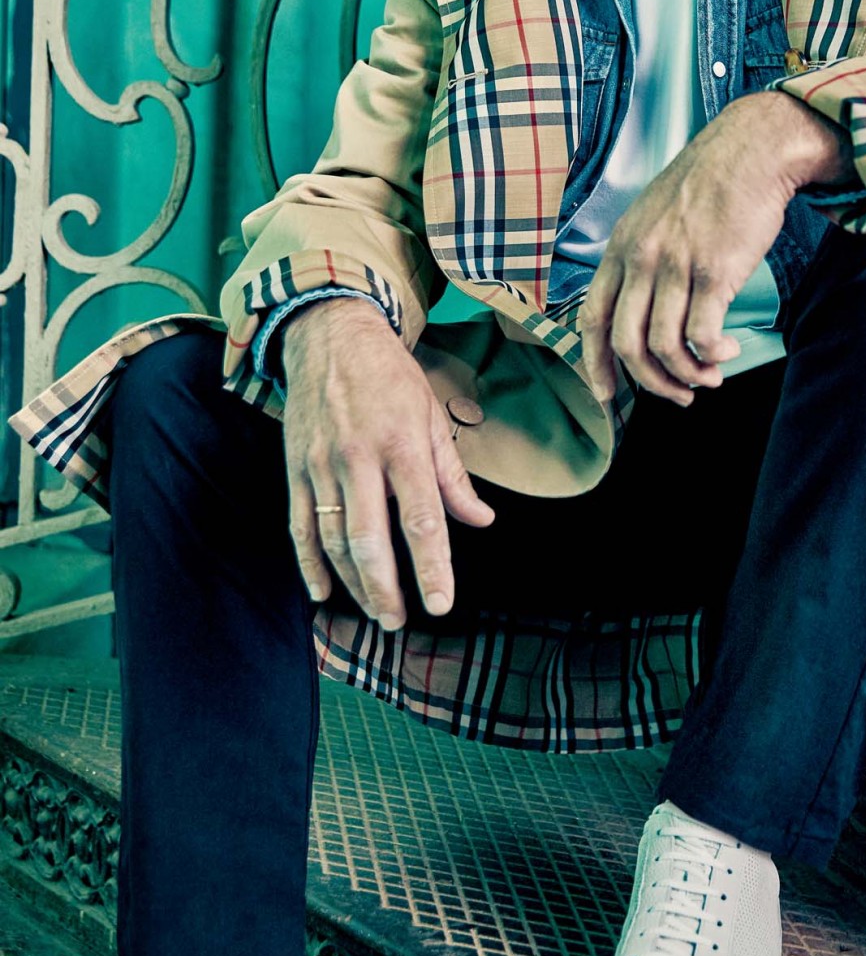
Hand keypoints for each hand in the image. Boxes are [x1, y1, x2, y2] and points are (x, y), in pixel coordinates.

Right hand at [280, 299, 492, 628]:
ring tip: (376, 612)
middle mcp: (359, 457)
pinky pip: (299, 525)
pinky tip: (324, 591)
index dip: (432, 566)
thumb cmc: (389, 376)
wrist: (329, 334)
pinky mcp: (294, 467)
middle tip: (400, 621)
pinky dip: (309, 563)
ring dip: (353, 583)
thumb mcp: (431, 414)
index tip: (440, 603)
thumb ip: (452, 475)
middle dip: (385, 588)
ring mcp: (321, 465)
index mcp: (402, 444)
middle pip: (370, 539)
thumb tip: (480, 521)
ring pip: (333, 539)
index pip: (421, 518)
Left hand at [578, 90, 852, 405]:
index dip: (595, 364)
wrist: (751, 150)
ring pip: (664, 347)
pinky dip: (713, 355)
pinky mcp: (714, 272)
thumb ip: (642, 256)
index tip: (606, 394)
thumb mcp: (654, 213)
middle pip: (627, 344)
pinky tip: (728, 351)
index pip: (592, 319)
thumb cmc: (709, 182)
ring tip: (710, 377)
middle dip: (651, 383)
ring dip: (687, 375)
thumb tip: (645, 305)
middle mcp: (641, 259)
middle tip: (677, 395)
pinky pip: (702, 336)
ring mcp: (675, 266)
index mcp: (621, 247)